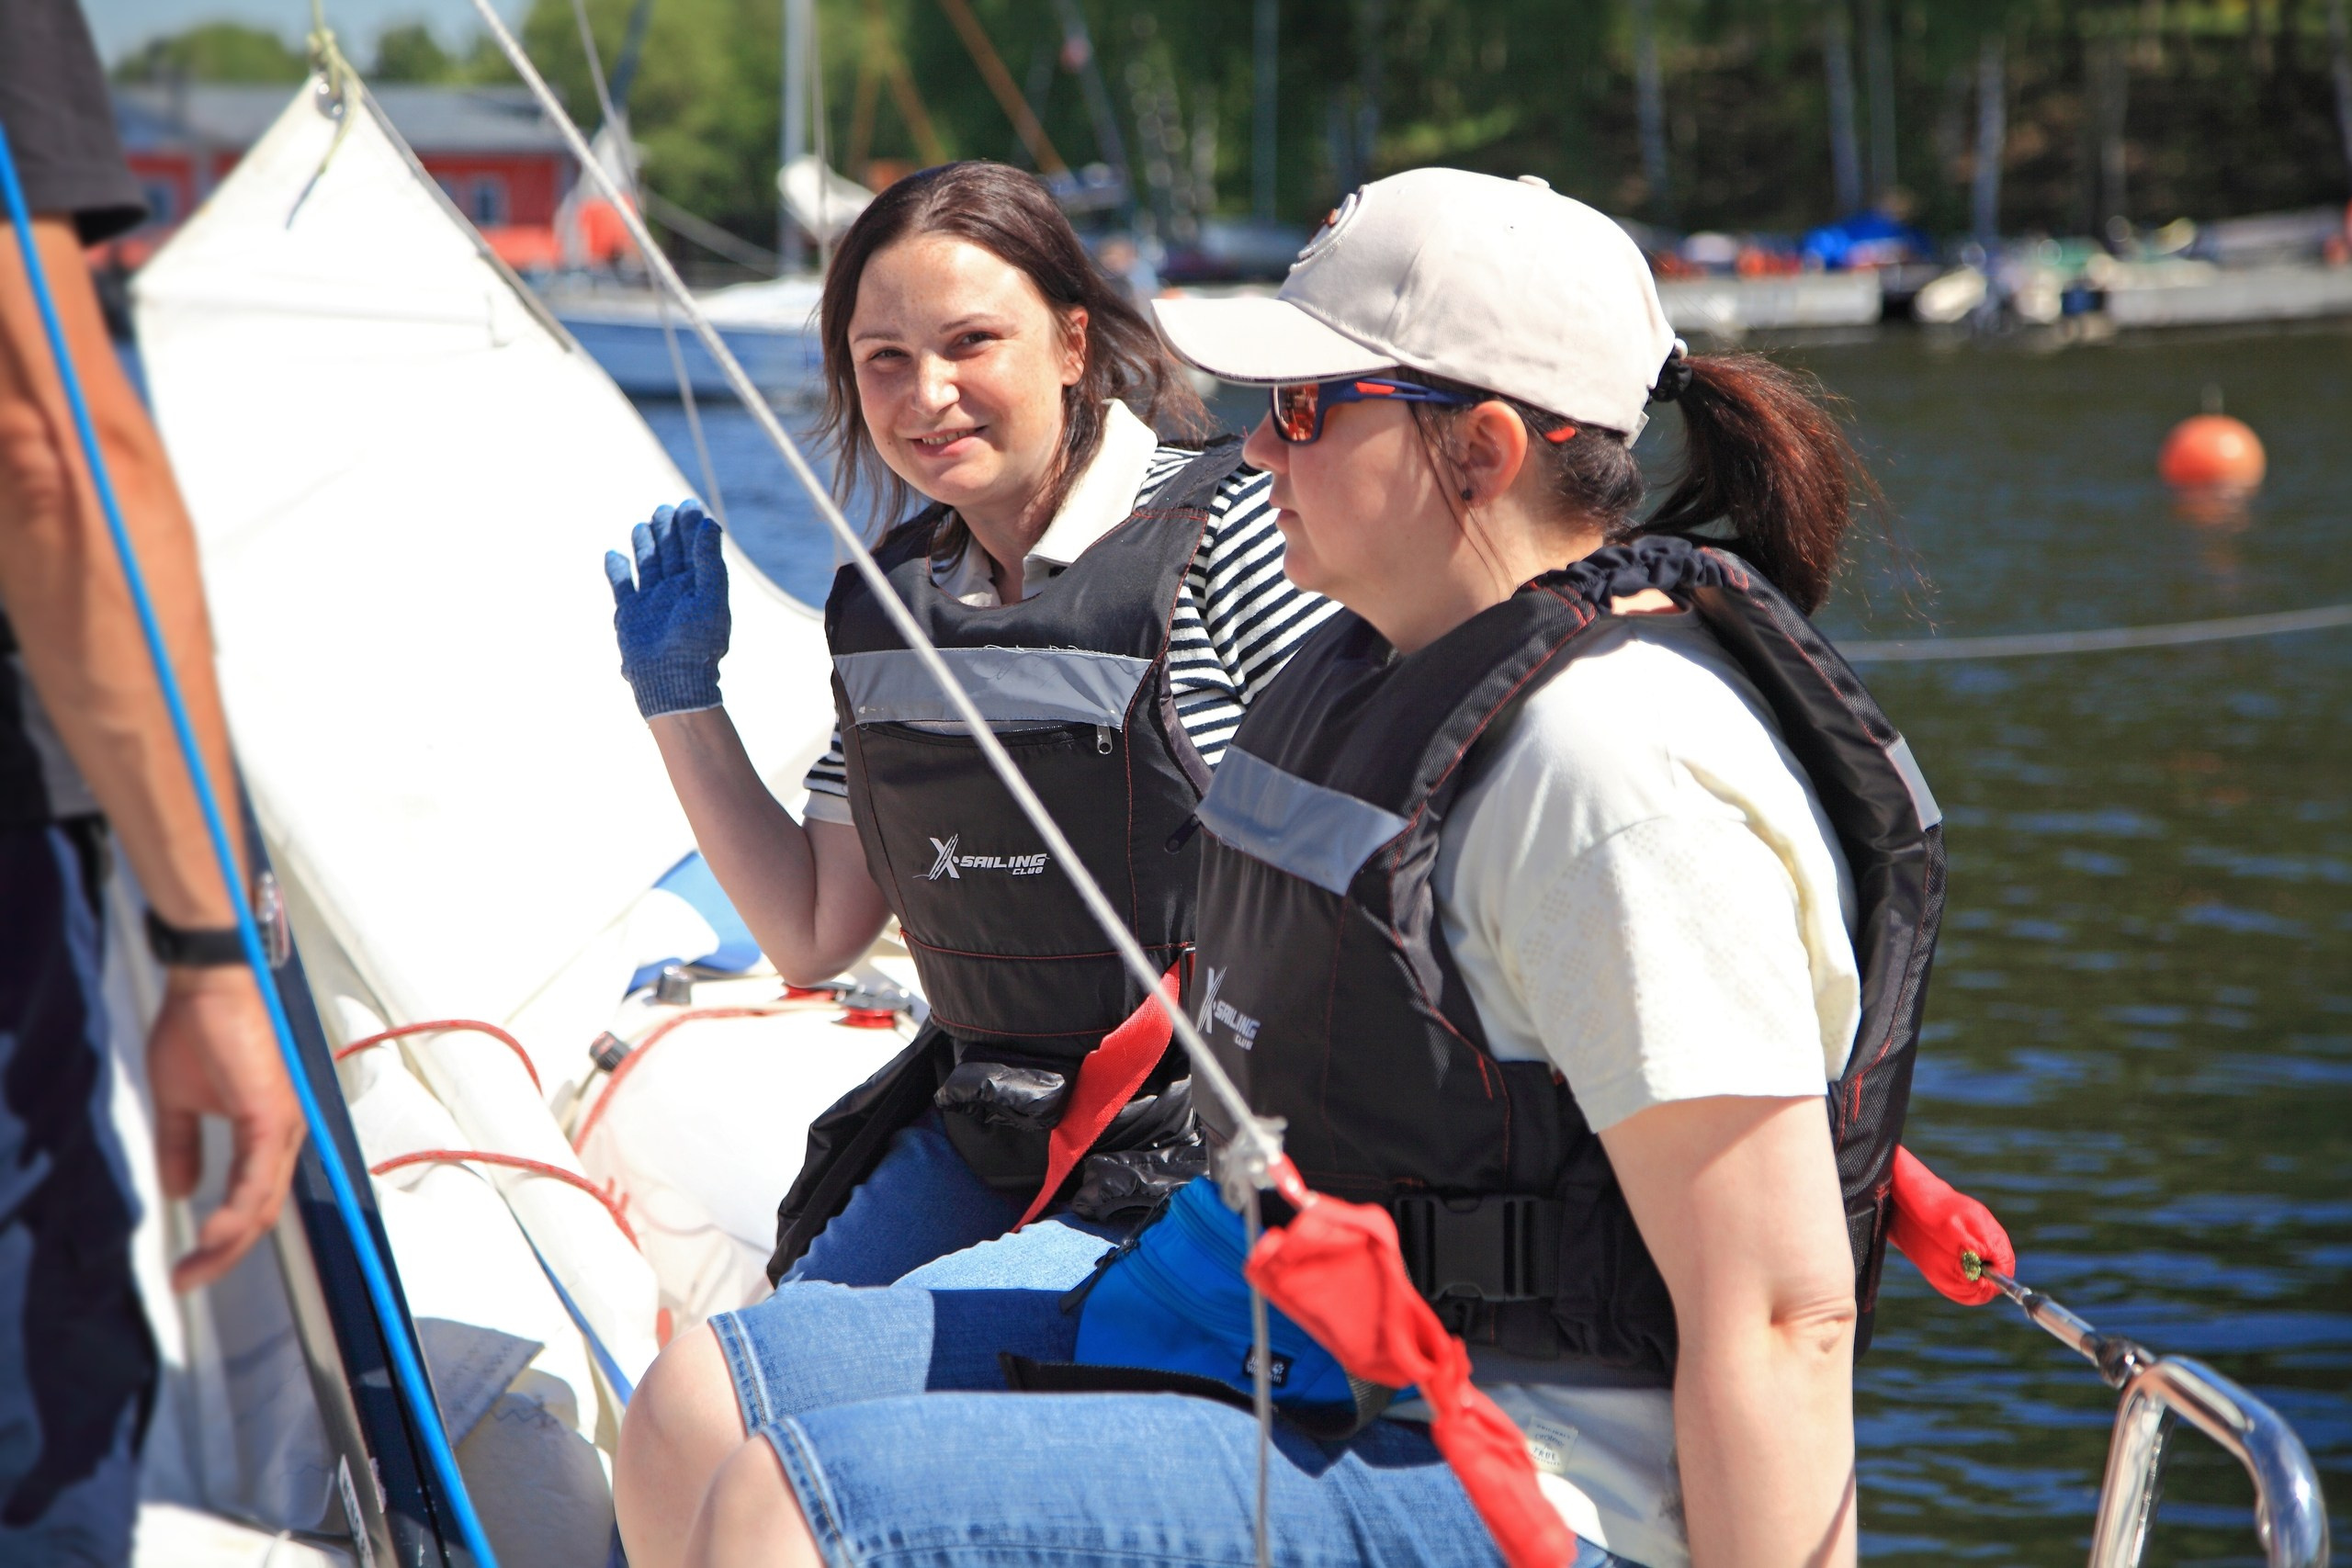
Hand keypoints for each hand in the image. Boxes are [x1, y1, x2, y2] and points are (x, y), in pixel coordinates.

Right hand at [148, 966, 305, 1290]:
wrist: (209, 985)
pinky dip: (236, 1212)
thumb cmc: (200, 1030)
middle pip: (263, 1213)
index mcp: (269, 1133)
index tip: (190, 1268)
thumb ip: (183, 1147)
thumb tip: (180, 1191)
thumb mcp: (181, 1102)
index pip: (254, 1202)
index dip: (224, 1241)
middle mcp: (286, 1134)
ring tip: (195, 1269)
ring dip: (229, 1244)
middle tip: (189, 1280)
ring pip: (263, 1204)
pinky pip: (259, 1177)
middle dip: (226, 1255)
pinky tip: (214, 1235)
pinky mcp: (271, 1114)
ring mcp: (283, 1125)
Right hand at [605, 499, 730, 718]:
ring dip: (645, 544)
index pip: (695, 551)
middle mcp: (676, 593)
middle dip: (667, 531)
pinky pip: (622, 585)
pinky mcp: (630, 613)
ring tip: (644, 525)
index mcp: (699, 589)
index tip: (688, 506)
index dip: (691, 528)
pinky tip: (614, 553)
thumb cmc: (697, 643)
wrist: (671, 680)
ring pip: (648, 564)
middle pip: (671, 554)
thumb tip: (709, 524)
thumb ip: (709, 562)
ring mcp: (652, 602)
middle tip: (664, 509)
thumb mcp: (709, 598)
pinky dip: (617, 569)